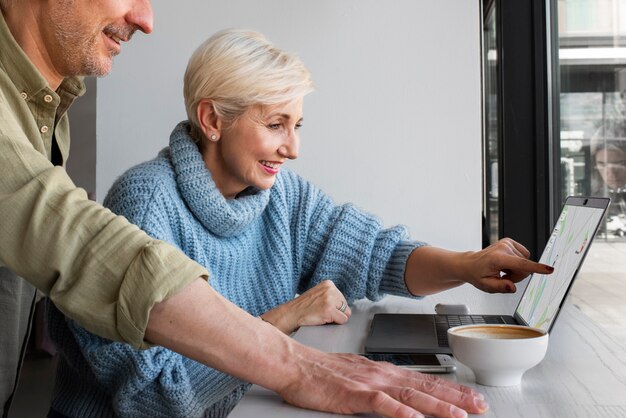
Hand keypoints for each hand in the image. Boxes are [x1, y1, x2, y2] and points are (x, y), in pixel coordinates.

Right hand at [261, 280, 350, 333]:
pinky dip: (334, 323)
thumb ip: (331, 296)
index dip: (334, 307)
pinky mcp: (330, 310)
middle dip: (336, 312)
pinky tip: (322, 319)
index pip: (342, 299)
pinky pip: (342, 320)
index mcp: (329, 284)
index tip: (322, 307)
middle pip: (346, 306)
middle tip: (321, 312)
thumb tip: (346, 306)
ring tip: (322, 315)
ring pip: (345, 314)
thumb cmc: (304, 307)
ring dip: (335, 318)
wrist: (291, 314)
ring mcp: (330, 299)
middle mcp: (331, 289)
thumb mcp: (318, 294)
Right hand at [278, 351, 488, 417]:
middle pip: (425, 386)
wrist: (295, 363)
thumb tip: (396, 396)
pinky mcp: (354, 394)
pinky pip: (381, 404)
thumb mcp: (356, 375)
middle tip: (480, 407)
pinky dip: (400, 412)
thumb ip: (378, 385)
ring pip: (411, 395)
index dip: (450, 389)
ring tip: (460, 416)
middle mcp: (382, 374)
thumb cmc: (321, 371)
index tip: (471, 397)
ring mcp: (369, 383)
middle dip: (455, 398)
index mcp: (383, 371)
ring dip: (438, 406)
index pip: (424, 380)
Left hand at [464, 238, 553, 292]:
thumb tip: (512, 287)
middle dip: (517, 276)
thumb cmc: (478, 274)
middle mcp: (503, 248)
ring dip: (516, 269)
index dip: (536, 268)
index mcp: (497, 258)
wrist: (470, 264)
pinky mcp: (510, 242)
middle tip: (504, 276)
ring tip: (503, 270)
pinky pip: (524, 256)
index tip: (549, 269)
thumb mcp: (486, 286)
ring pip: (525, 262)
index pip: (521, 264)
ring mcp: (507, 243)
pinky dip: (517, 262)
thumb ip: (500, 287)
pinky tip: (506, 264)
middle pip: (525, 267)